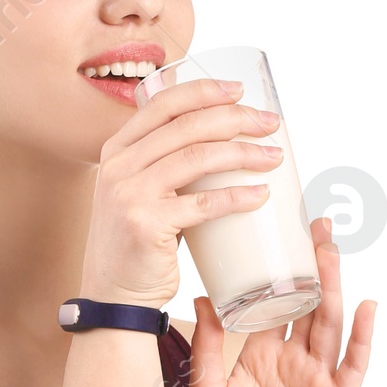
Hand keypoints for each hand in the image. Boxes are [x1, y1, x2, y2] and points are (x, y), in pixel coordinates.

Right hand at [78, 78, 285, 307]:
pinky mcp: (147, 226)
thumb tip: (218, 139)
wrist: (112, 296)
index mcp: (117, 149)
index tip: (240, 92)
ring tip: (274, 157)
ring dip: (244, 153)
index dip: (205, 91)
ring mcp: (130, 194)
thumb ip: (160, 164)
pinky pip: (203, 203)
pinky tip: (261, 195)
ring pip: (198, 157)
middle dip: (236, 118)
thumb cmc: (136, 244)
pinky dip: (238, 196)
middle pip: (187, 125)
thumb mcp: (136, 192)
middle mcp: (118, 165)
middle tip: (269, 124)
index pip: (163, 103)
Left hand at [181, 217, 375, 386]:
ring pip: (330, 323)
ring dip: (334, 286)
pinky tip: (367, 307)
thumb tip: (203, 294)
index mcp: (262, 354)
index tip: (278, 230)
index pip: (276, 301)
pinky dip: (361, 337)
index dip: (280, 269)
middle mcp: (293, 361)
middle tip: (315, 223)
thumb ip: (208, 345)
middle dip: (313, 264)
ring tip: (332, 249)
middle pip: (309, 302)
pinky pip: (352, 366)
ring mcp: (316, 380)